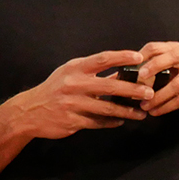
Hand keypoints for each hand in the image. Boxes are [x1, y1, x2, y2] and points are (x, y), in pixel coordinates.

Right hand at [11, 50, 150, 138]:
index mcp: (75, 69)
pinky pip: (98, 122)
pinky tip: (121, 121)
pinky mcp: (72, 121)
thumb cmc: (54, 89)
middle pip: (110, 85)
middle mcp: (74, 84)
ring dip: (127, 111)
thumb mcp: (69, 74)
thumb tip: (121, 71)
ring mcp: (73, 104)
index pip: (102, 59)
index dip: (122, 57)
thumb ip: (92, 72)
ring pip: (107, 107)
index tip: (139, 58)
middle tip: (149, 92)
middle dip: (132, 89)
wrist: (30, 111)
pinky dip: (111, 122)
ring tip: (141, 113)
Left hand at [137, 41, 178, 116]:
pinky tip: (156, 111)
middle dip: (154, 66)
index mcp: (176, 50)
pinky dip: (166, 106)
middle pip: (171, 57)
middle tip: (139, 78)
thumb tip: (126, 77)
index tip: (130, 64)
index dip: (142, 54)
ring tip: (144, 105)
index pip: (157, 47)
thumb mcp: (171, 69)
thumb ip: (152, 69)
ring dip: (158, 96)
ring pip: (175, 85)